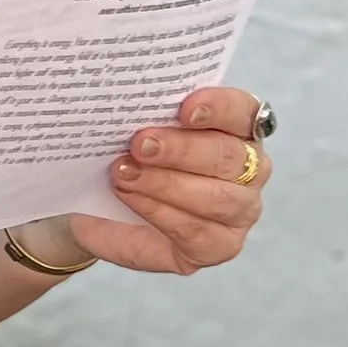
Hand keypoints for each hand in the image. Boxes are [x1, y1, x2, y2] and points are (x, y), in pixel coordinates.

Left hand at [49, 87, 273, 278]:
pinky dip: (157, 210)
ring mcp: (240, 211)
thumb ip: (143, 115)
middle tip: (140, 143)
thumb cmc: (128, 159)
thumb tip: (123, 100)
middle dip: (182, 149)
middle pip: (230, 156)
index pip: (243, 111)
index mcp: (237, 129)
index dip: (219, 107)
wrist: (98, 210)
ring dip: (165, 183)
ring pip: (217, 197)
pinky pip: (196, 229)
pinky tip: (129, 196)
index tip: (184, 108)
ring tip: (124, 173)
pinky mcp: (220, 246)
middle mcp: (249, 169)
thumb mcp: (130, 131)